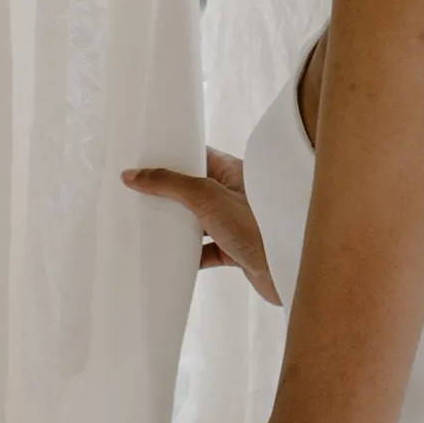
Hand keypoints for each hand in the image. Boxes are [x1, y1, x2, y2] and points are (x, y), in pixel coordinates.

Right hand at [123, 150, 280, 305]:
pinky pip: (207, 250)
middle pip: (195, 190)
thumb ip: (170, 184)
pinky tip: (172, 258)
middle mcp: (235, 195)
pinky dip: (189, 254)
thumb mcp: (207, 196)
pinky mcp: (236, 251)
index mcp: (233, 172)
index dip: (174, 155)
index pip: (199, 155)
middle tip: (138, 193)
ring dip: (177, 225)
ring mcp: (236, 223)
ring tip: (148, 224)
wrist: (289, 267)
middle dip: (169, 193)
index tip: (146, 158)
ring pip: (199, 221)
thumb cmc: (258, 226)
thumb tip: (134, 175)